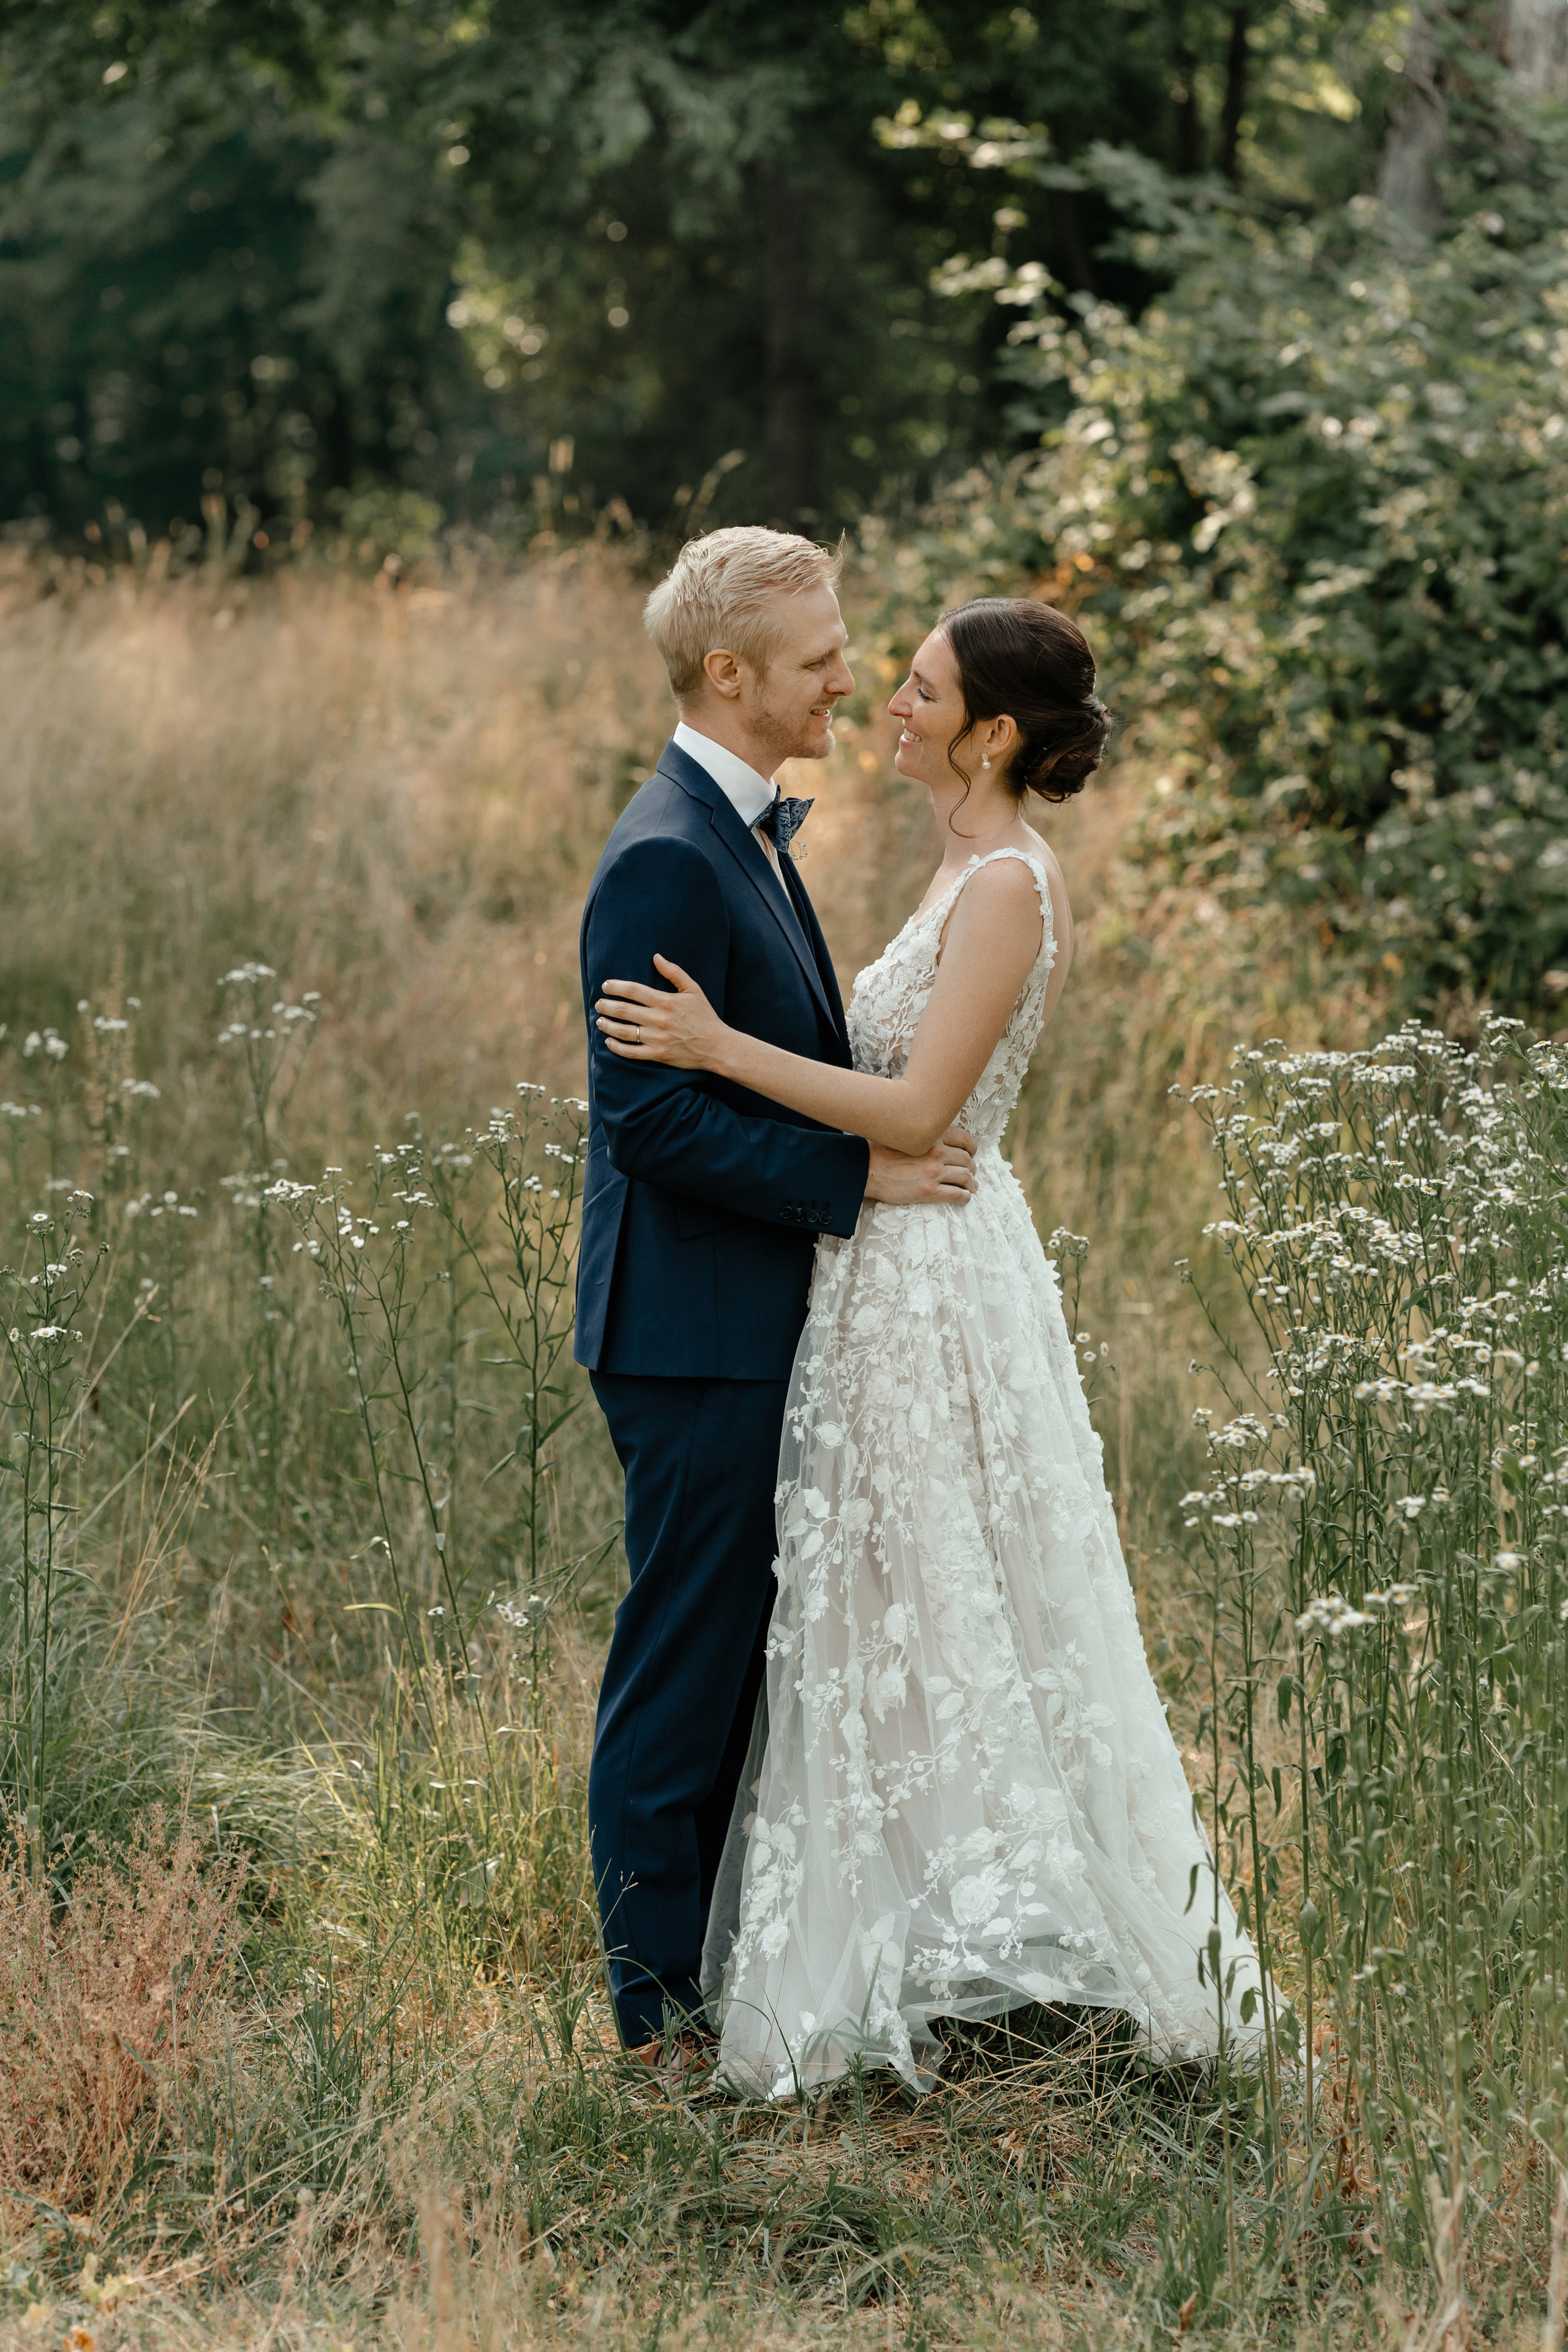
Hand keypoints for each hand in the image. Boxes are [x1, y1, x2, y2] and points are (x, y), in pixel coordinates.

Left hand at [596, 955, 730, 1071]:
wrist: (716, 1046)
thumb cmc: (705, 1016)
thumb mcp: (694, 990)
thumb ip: (674, 972)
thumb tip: (656, 957)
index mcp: (665, 1001)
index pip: (633, 990)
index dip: (615, 987)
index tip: (606, 986)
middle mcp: (658, 1019)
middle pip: (623, 1010)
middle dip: (606, 1006)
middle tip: (599, 1004)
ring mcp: (657, 1038)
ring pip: (623, 1031)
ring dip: (607, 1025)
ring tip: (599, 1021)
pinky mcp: (657, 1054)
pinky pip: (631, 1052)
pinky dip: (616, 1047)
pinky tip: (609, 1041)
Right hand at [863, 1123, 976, 1206]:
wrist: (866, 1168)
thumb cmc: (882, 1151)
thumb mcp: (906, 1134)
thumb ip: (925, 1135)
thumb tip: (938, 1139)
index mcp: (932, 1136)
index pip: (964, 1139)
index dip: (971, 1148)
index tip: (971, 1153)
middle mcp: (936, 1152)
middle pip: (966, 1160)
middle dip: (971, 1167)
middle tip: (970, 1172)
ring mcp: (934, 1172)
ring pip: (965, 1177)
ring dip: (971, 1183)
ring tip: (971, 1186)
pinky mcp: (929, 1191)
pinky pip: (956, 1195)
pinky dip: (965, 1197)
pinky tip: (964, 1197)